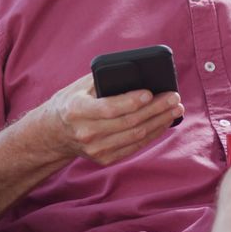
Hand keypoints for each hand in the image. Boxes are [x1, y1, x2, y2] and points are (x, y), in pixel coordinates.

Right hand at [38, 72, 183, 164]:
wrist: (55, 133)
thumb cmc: (71, 103)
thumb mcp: (78, 87)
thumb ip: (102, 80)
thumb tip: (137, 72)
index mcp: (77, 111)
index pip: (109, 108)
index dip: (132, 101)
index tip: (150, 92)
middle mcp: (86, 133)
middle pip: (129, 122)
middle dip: (155, 109)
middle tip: (174, 97)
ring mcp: (96, 149)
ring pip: (136, 135)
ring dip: (159, 121)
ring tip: (175, 109)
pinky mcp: (105, 158)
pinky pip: (135, 146)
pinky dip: (152, 134)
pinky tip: (163, 122)